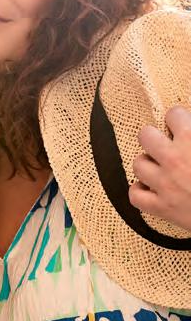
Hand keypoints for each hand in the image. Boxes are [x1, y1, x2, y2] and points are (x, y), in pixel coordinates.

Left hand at [129, 106, 190, 231]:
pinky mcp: (162, 208)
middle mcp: (174, 159)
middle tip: (166, 145)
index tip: (183, 126)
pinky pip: (135, 196)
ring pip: (138, 164)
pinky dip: (140, 192)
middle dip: (155, 137)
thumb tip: (189, 128)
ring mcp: (165, 184)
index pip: (173, 113)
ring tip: (159, 167)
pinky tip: (150, 188)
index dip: (179, 119)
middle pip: (145, 135)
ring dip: (148, 164)